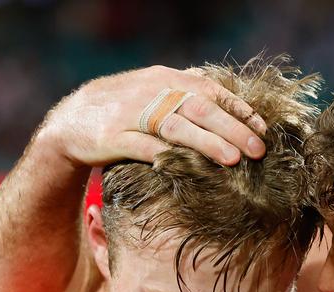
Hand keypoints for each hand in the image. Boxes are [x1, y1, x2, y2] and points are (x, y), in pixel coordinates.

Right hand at [38, 65, 267, 168]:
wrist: (71, 120)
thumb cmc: (123, 110)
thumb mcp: (154, 93)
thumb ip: (186, 95)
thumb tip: (229, 105)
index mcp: (166, 79)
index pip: (210, 90)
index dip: (239, 109)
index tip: (263, 129)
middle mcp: (151, 92)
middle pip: (198, 108)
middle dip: (232, 128)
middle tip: (258, 150)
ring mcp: (131, 115)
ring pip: (175, 127)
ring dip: (207, 143)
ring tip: (233, 161)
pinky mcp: (114, 138)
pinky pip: (144, 148)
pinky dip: (167, 158)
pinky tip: (188, 169)